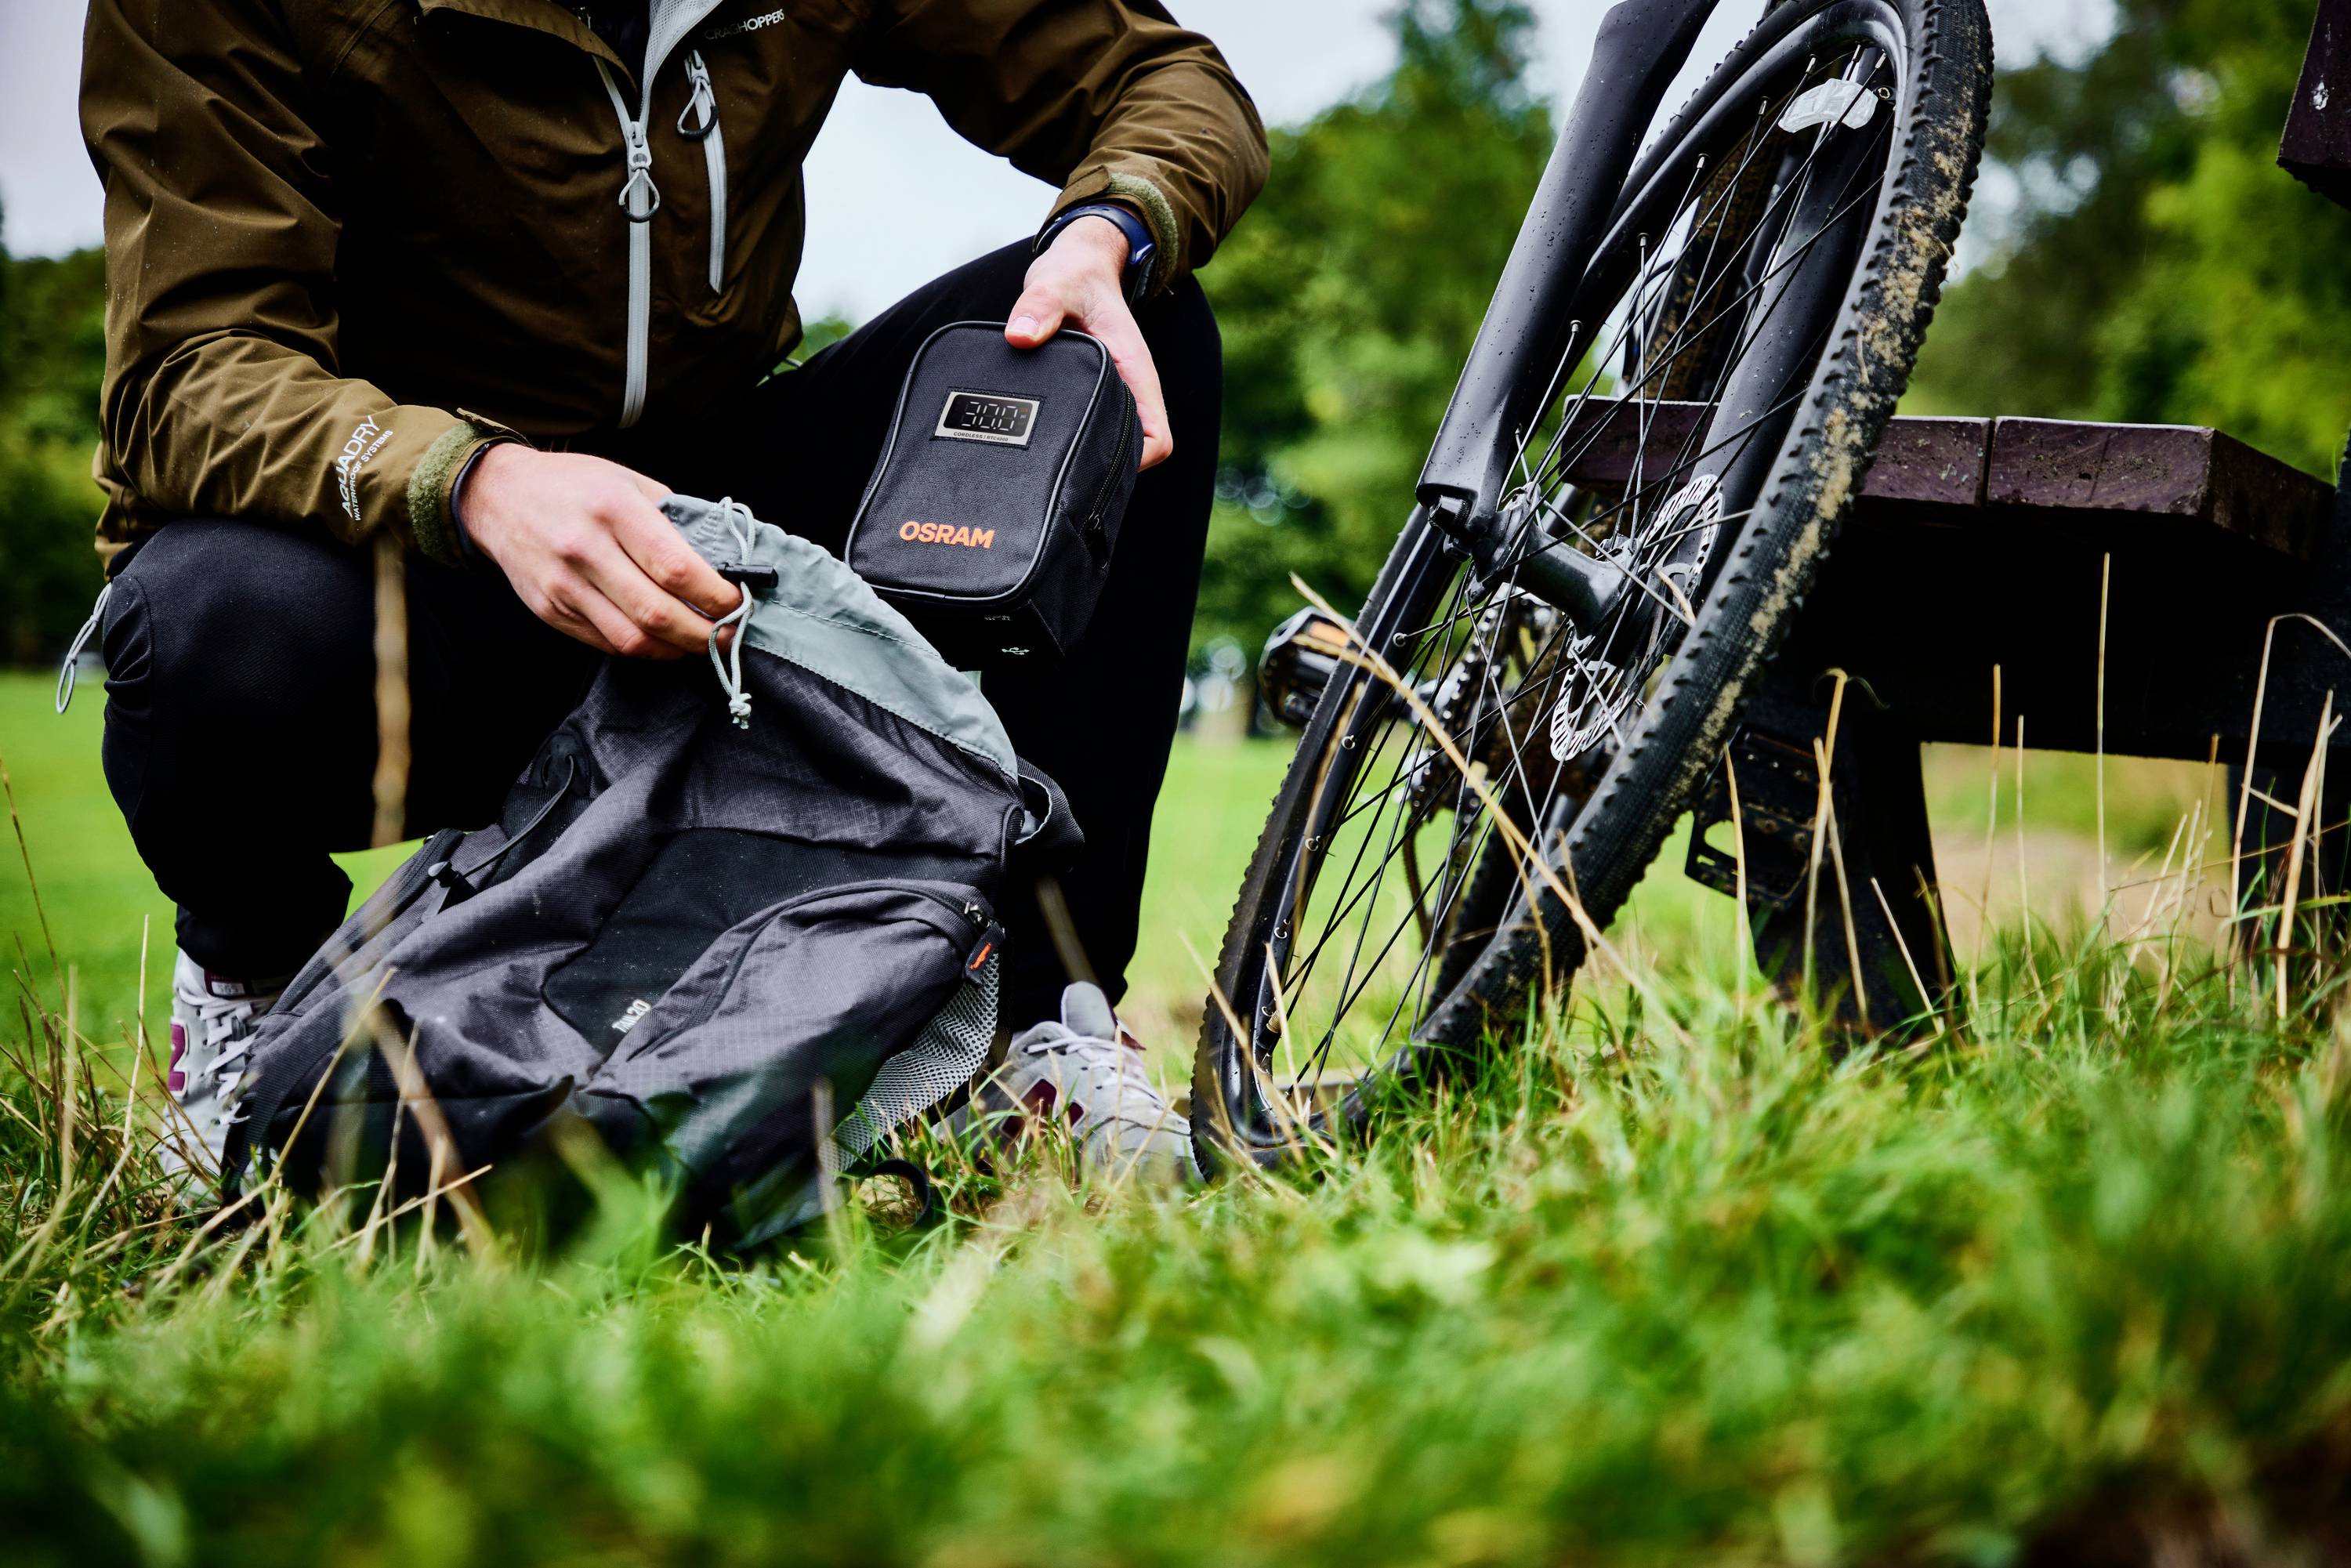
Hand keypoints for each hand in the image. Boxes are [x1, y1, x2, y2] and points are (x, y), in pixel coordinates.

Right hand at [459, 445, 740, 659]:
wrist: (498, 497)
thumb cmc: (574, 486)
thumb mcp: (628, 482)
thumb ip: (675, 518)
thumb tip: (725, 558)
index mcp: (613, 509)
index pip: (676, 568)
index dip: (716, 596)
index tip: (739, 604)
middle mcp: (585, 548)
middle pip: (657, 613)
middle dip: (705, 634)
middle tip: (730, 635)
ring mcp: (563, 585)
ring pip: (632, 639)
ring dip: (676, 650)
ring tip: (701, 643)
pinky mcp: (550, 610)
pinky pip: (606, 643)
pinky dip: (643, 649)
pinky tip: (662, 640)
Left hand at [1006, 214, 1171, 469]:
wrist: (1077, 265)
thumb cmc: (1074, 275)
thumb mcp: (1056, 284)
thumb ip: (1039, 306)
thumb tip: (1021, 336)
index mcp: (1133, 372)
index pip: (1158, 438)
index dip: (1136, 460)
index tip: (1097, 464)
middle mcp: (1127, 389)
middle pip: (1135, 453)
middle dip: (1105, 469)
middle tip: (1059, 475)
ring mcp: (1110, 393)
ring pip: (1112, 444)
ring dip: (1087, 457)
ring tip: (1046, 466)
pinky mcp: (1089, 393)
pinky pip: (1089, 428)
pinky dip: (1072, 441)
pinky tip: (1036, 444)